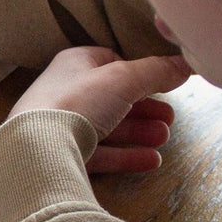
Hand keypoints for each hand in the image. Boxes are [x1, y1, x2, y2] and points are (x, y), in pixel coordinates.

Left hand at [8, 47, 191, 172]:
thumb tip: (183, 66)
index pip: (109, 62)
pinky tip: (151, 160)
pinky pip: (98, 153)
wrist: (38, 148)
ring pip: (106, 126)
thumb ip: (156, 72)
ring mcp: (60, 125)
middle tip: (170, 118)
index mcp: (73, 65)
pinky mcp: (61, 154)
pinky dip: (125, 156)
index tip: (160, 84)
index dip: (135, 72)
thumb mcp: (123, 79)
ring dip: (138, 132)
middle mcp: (63, 92)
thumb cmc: (77, 102)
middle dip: (143, 108)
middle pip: (111, 98)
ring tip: (163, 138)